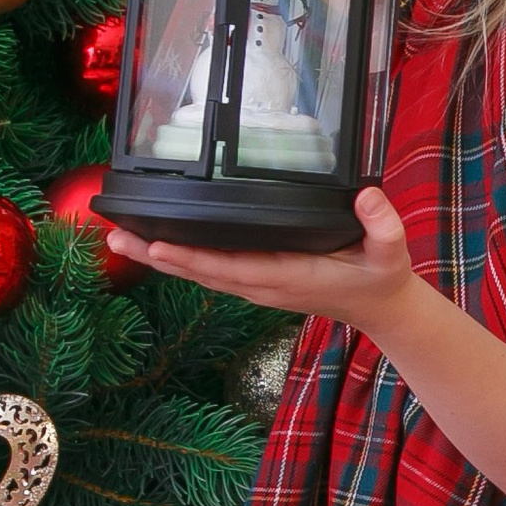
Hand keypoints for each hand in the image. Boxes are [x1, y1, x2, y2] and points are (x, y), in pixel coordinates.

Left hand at [100, 184, 416, 331]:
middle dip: (156, 255)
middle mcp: (263, 284)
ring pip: (198, 273)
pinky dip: (179, 260)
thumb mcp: (391, 252)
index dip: (193, 258)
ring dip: (158, 258)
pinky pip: (210, 272)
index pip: (231, 267)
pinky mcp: (254, 281)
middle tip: (114, 238)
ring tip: (118, 240)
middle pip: (200, 272)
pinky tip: (154, 246)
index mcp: (287, 276)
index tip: (158, 245)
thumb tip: (366, 197)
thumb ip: (383, 226)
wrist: (380, 307)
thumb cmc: (380, 276)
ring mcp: (256, 286)